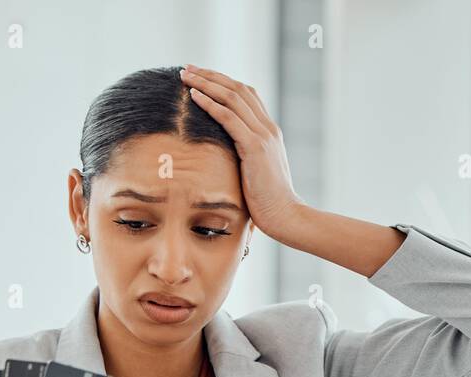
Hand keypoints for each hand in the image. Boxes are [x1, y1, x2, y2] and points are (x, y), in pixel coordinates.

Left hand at [179, 64, 304, 240]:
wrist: (285, 215)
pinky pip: (229, 118)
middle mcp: (268, 127)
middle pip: (238, 88)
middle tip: (187, 68)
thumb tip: (224, 157)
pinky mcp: (255, 147)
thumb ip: (245, 158)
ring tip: (185, 75)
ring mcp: (263, 135)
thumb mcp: (256, 173)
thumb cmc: (268, 202)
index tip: (201, 77)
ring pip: (232, 97)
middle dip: (210, 76)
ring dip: (206, 84)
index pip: (246, 95)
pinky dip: (210, 104)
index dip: (223, 82)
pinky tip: (194, 96)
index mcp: (269, 131)